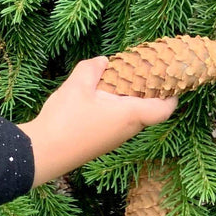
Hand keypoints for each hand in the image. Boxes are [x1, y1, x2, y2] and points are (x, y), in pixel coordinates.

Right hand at [18, 56, 177, 187]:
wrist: (43, 154)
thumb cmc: (65, 120)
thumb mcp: (76, 85)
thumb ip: (92, 68)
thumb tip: (104, 61)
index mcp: (130, 114)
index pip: (164, 108)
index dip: (172, 94)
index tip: (169, 79)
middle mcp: (128, 130)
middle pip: (148, 110)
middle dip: (147, 91)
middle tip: (138, 72)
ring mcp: (115, 139)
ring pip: (131, 117)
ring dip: (128, 100)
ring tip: (113, 83)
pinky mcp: (102, 144)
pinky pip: (118, 124)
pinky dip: (115, 110)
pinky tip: (96, 100)